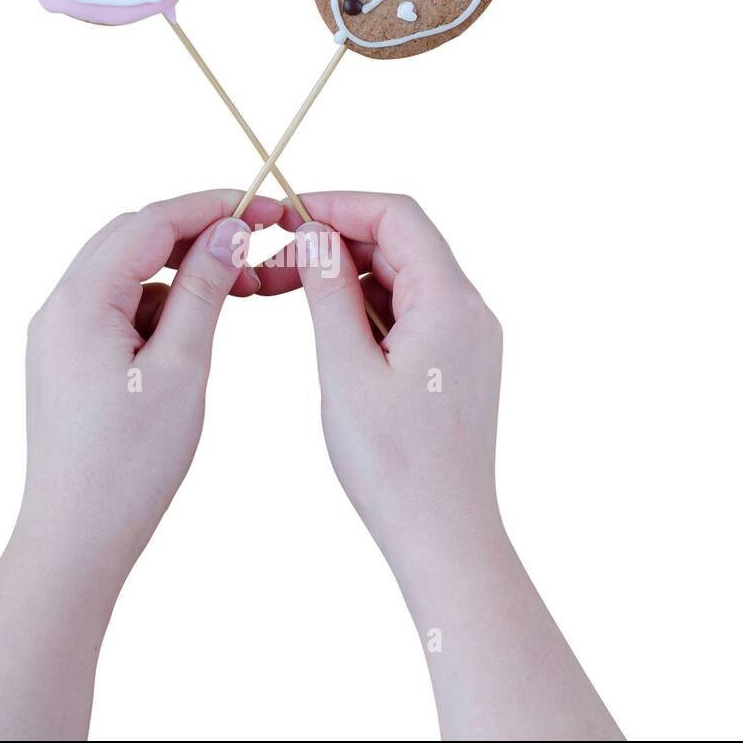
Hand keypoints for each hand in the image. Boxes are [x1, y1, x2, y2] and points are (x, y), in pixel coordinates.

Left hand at [20, 188, 282, 582]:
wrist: (77, 536)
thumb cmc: (129, 463)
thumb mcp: (181, 367)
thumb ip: (204, 290)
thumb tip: (228, 231)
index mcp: (80, 300)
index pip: (152, 222)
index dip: (212, 206)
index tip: (268, 209)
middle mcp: (58, 307)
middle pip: (132, 236)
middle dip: (196, 232)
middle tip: (256, 246)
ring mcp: (58, 334)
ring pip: (125, 272)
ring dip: (180, 271)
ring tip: (237, 291)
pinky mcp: (67, 360)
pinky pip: (116, 308)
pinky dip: (160, 305)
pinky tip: (196, 330)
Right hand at [258, 192, 620, 739]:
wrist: (444, 537)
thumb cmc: (396, 467)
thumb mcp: (347, 371)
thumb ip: (330, 294)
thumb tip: (317, 236)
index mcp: (451, 303)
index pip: (397, 217)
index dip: (339, 205)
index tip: (286, 216)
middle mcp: (468, 312)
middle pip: (400, 244)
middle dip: (335, 242)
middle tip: (273, 261)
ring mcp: (465, 340)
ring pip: (400, 279)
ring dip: (345, 277)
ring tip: (285, 291)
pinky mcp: (455, 365)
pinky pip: (408, 313)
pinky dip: (364, 309)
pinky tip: (325, 327)